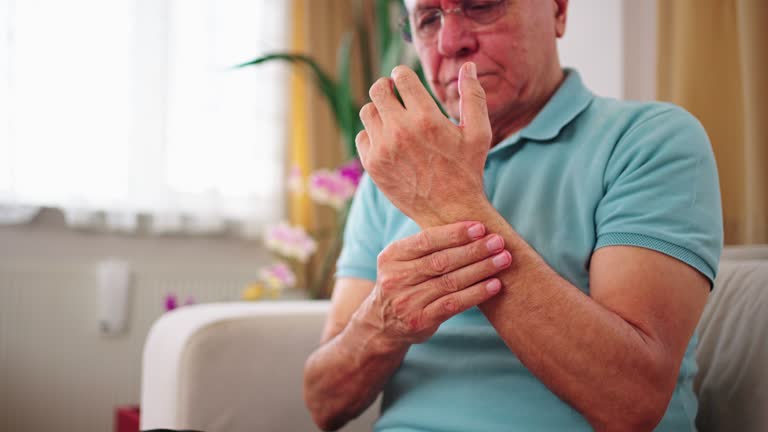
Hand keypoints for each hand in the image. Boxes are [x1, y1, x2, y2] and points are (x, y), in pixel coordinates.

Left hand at [356, 62, 491, 226]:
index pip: (401, 78)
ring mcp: (383, 149)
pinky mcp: (373, 165)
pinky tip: (388, 140)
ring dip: (378, 110)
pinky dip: (372, 134)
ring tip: (392, 117)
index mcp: (426, 119)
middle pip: (378, 90)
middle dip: (386, 87)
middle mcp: (400, 132)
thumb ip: (473, 96)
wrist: (449, 212)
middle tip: (394, 93)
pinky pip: (362, 136)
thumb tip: (467, 65)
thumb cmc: (466, 170)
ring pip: (367, 111)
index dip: (402, 75)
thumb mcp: (478, 133)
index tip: (405, 80)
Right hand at [356, 221, 510, 347]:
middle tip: (498, 242)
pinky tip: (494, 285)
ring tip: (503, 260)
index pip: (426, 240)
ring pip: (450, 282)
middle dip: (474, 250)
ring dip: (481, 270)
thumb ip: (426, 246)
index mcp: (392, 256)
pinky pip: (453, 304)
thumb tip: (470, 226)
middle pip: (441, 261)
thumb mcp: (402, 261)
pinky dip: (476, 293)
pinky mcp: (420, 321)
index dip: (455, 233)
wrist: (383, 324)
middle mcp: (396, 278)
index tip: (480, 228)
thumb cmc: (404, 283)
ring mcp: (408, 301)